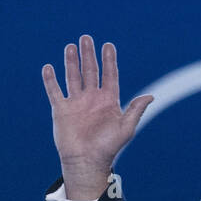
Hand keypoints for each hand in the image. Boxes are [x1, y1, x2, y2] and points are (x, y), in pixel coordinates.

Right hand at [41, 35, 153, 198]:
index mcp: (108, 101)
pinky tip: (49, 67)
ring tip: (71, 46)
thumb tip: (151, 96)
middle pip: (90, 71)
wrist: (87, 161)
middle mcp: (92, 99)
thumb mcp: (126, 128)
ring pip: (73, 77)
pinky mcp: (61, 110)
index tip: (108, 45)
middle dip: (88, 55)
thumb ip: (136, 110)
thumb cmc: (108, 147)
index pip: (109, 75)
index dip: (109, 61)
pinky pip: (54, 91)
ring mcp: (76, 103)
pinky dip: (51, 80)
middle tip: (86, 38)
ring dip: (71, 62)